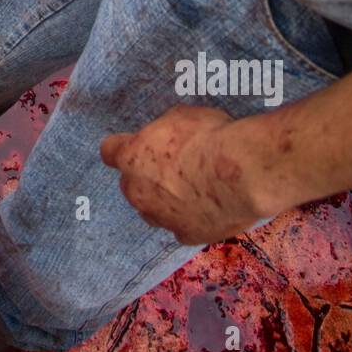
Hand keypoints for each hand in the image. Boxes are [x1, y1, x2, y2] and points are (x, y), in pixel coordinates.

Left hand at [101, 106, 259, 244]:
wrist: (242, 172)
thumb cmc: (210, 136)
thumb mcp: (180, 116)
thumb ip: (162, 132)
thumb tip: (165, 138)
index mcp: (130, 158)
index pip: (109, 152)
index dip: (123, 147)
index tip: (135, 145)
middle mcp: (137, 191)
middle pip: (130, 185)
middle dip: (145, 178)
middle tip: (173, 168)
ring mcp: (161, 218)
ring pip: (152, 211)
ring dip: (164, 202)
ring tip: (192, 190)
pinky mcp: (186, 235)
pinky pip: (180, 227)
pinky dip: (190, 219)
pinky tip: (208, 209)